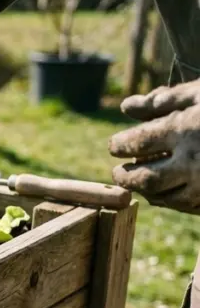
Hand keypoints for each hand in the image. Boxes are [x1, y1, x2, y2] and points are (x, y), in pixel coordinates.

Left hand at [109, 80, 199, 212]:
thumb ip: (163, 101)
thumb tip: (126, 107)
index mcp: (185, 130)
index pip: (137, 143)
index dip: (119, 145)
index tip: (115, 145)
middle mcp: (194, 160)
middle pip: (144, 179)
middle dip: (125, 177)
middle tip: (118, 172)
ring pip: (163, 197)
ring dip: (145, 190)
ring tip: (139, 180)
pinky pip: (185, 205)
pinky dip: (168, 199)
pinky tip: (164, 190)